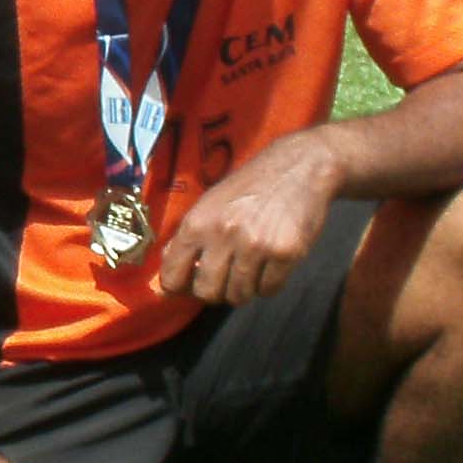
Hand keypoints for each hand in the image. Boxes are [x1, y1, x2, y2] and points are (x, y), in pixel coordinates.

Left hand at [153, 133, 341, 307]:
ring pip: (239, 295)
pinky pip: (269, 289)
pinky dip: (268, 284)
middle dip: (214, 291)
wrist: (300, 166)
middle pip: (207, 292)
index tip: (186, 286)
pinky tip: (270, 265)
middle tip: (224, 278)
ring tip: (249, 267)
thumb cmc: (250, 185)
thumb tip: (162, 282)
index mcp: (198, 222)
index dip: (177, 287)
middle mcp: (223, 234)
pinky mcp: (286, 253)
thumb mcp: (209, 203)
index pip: (173, 276)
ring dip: (243, 288)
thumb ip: (186, 240)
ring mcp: (256, 245)